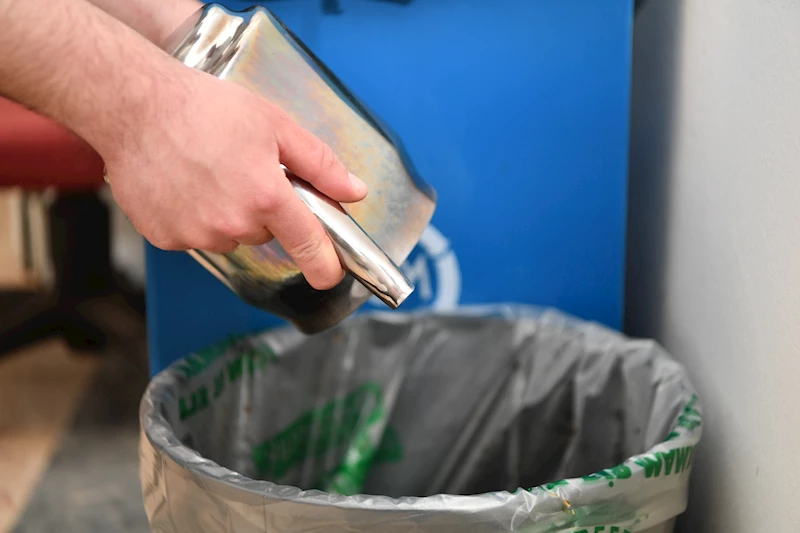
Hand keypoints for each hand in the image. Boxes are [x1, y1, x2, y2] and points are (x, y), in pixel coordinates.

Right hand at [101, 64, 367, 289]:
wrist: (134, 105)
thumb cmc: (204, 108)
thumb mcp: (275, 125)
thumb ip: (320, 164)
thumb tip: (354, 191)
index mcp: (266, 196)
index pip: (308, 243)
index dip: (326, 263)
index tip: (331, 274)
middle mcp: (232, 222)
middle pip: (265, 233)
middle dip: (262, 210)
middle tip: (241, 170)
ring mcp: (196, 233)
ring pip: (229, 236)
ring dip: (226, 214)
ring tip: (206, 172)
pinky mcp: (166, 238)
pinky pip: (195, 236)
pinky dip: (193, 217)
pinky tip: (182, 184)